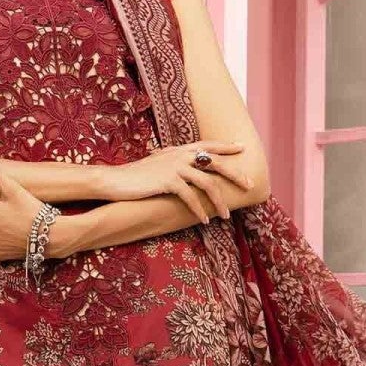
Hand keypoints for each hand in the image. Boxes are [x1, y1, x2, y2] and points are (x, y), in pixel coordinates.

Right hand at [105, 141, 250, 222]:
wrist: (116, 180)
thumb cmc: (136, 176)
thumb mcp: (158, 165)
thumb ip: (173, 163)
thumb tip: (185, 170)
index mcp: (180, 150)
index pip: (208, 145)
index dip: (226, 146)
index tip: (242, 148)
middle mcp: (180, 155)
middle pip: (215, 163)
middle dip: (234, 174)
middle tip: (249, 185)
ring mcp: (175, 167)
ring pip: (207, 183)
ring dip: (218, 202)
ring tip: (226, 215)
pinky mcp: (168, 181)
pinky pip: (190, 197)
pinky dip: (199, 210)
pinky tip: (204, 220)